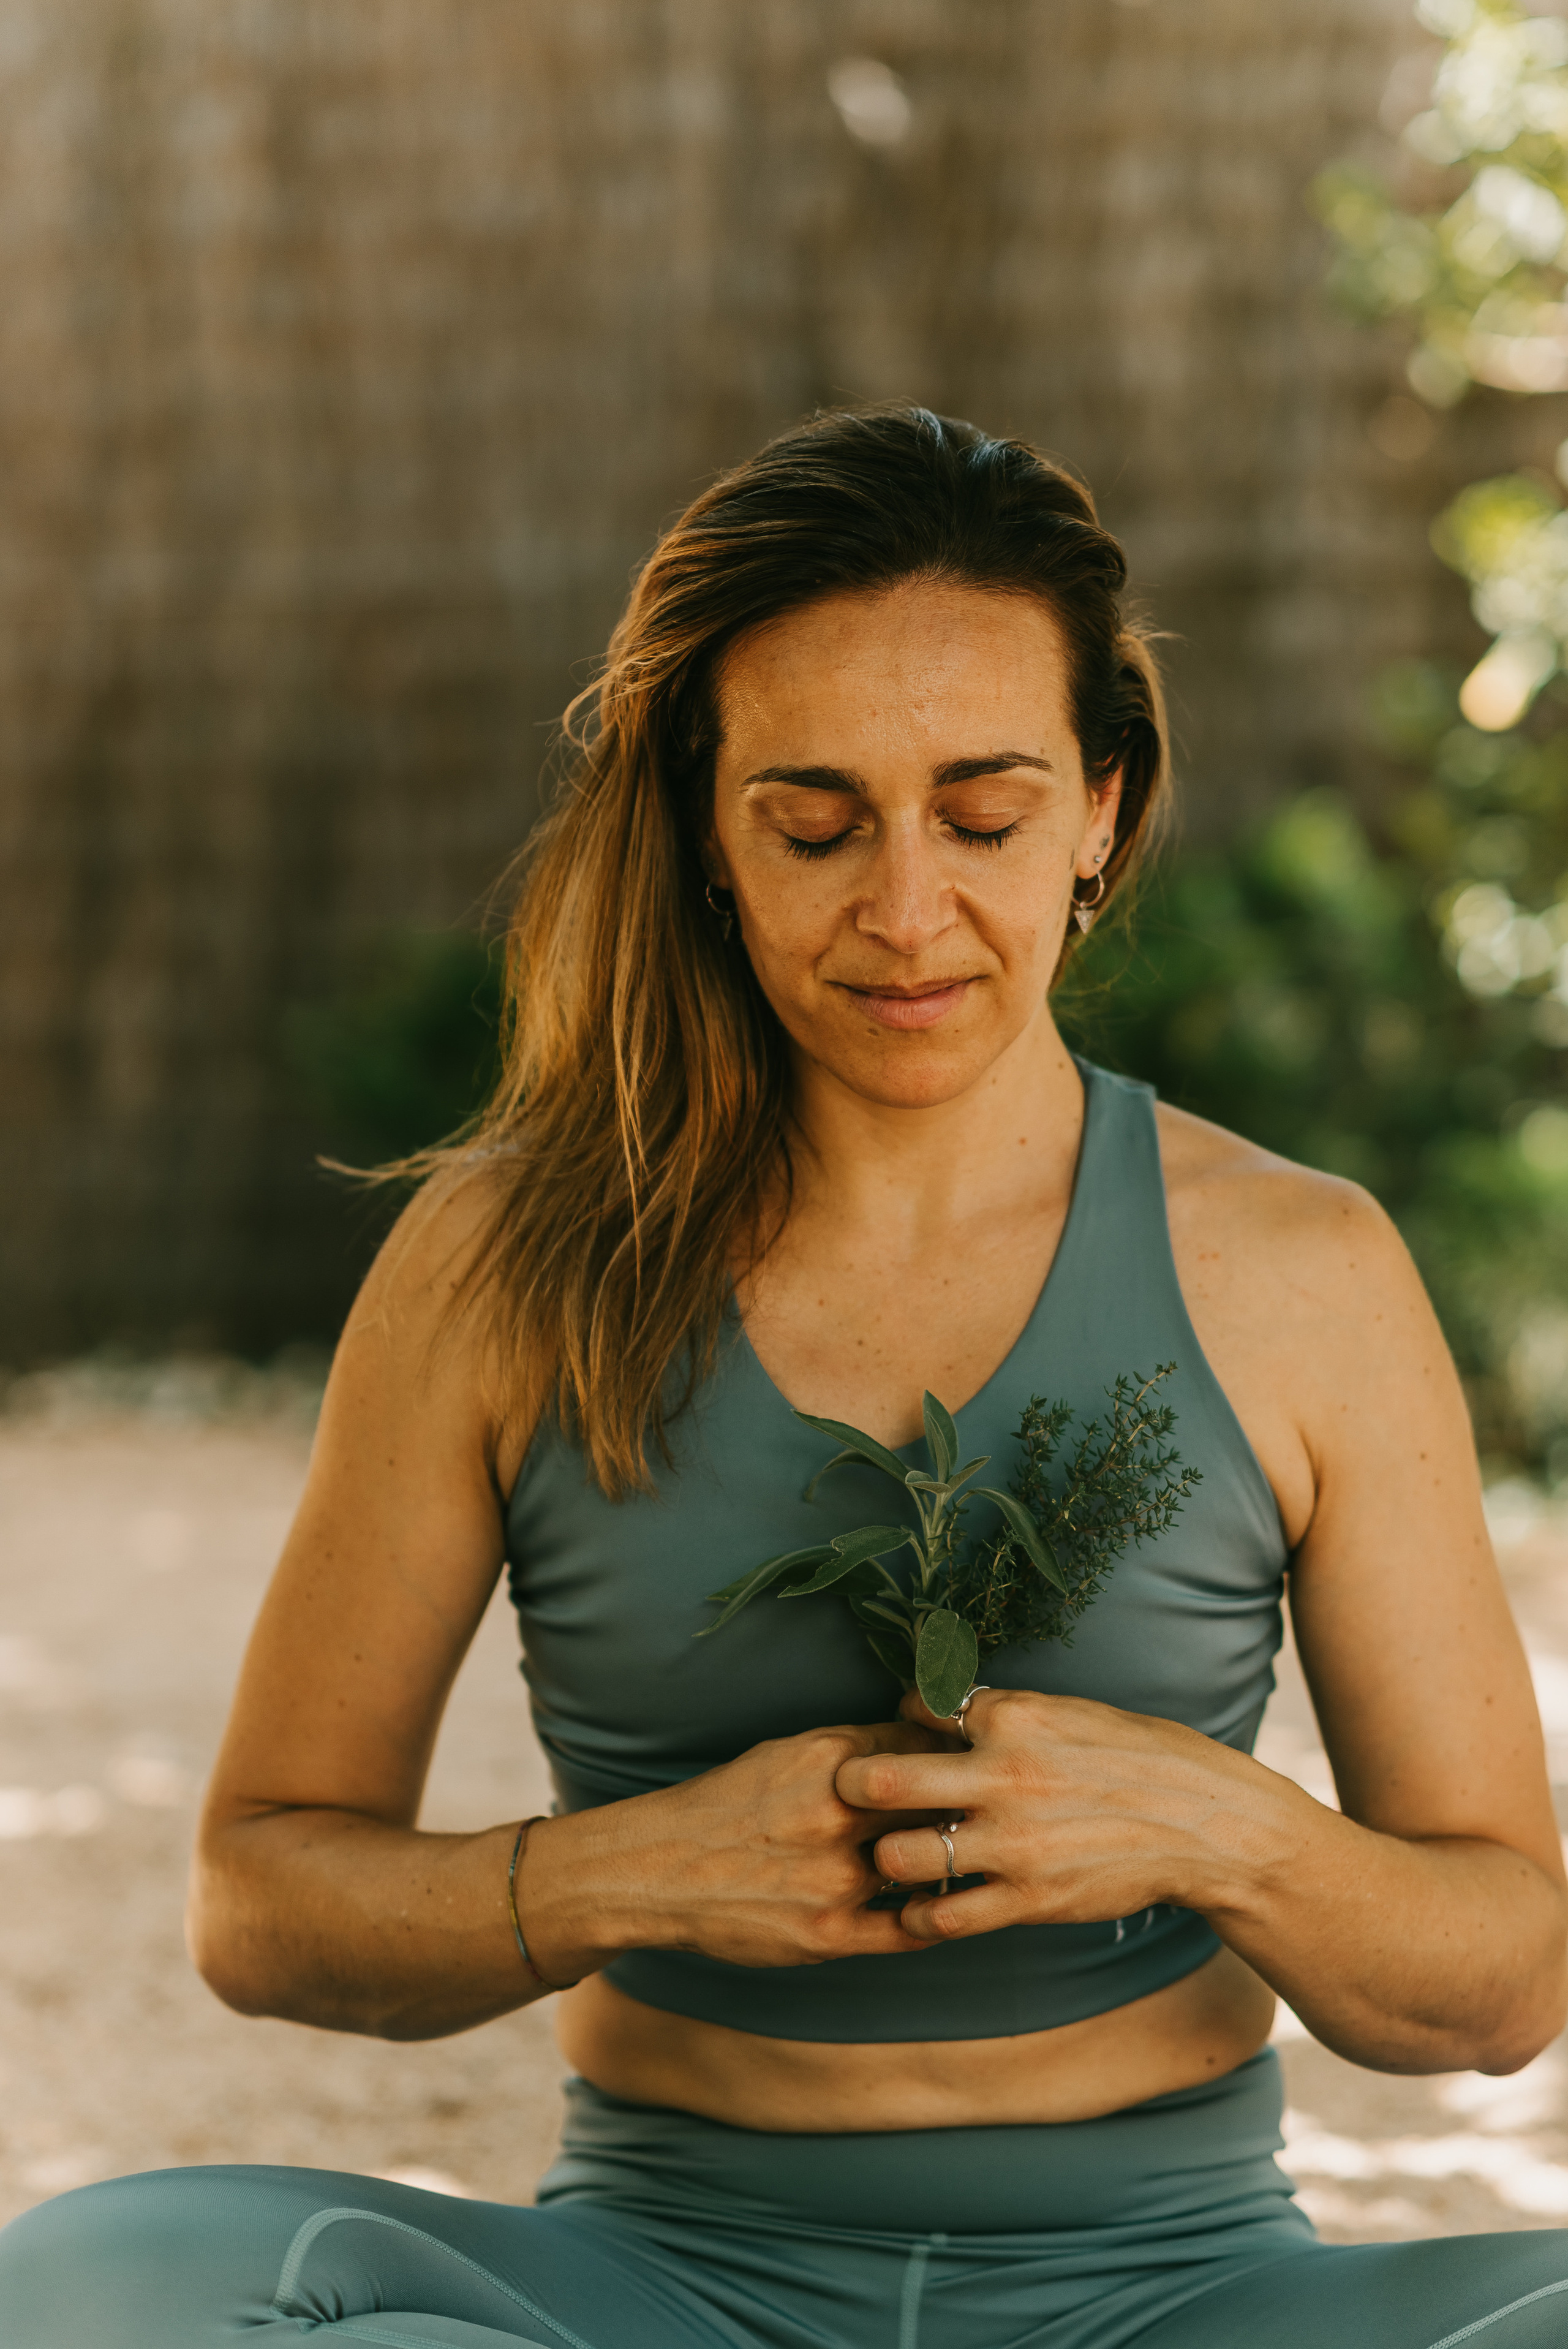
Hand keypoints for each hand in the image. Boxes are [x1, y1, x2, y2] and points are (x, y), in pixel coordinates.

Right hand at [521, 1719, 948, 1976]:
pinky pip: (909, 1929)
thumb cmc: (727, 1804)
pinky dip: (932, 1918)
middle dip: (963, 1809)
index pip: (925, 1749)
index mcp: (830, 1759)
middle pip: (938, 1805)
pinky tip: (939, 1907)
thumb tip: (923, 1741)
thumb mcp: (787, 1753)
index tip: (968, 1767)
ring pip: (928, 1867)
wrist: (660, 1868)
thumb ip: (855, 1750)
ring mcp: (836, 1878)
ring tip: (964, 1861)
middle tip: (985, 1812)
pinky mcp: (830, 1934)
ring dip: (948, 1864)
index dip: (953, 1760)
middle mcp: (839, 1815)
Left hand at [834, 1687, 1297, 1943]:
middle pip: (880, 1779)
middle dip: (852, 1786)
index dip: (898, 1722)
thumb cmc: (1135, 1757)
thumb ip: (1002, 1712)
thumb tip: (938, 1706)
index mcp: (1012, 1717)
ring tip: (891, 1857)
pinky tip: (923, 1906)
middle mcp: (1003, 1776)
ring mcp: (1014, 1844)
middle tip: (851, 1796)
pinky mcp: (1030, 1900)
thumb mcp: (1067, 1713)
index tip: (899, 1736)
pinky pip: (946, 1917)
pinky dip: (922, 1916)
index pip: (916, 1707)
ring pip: (900, 1856)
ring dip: (885, 1857)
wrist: (1203, 1823)